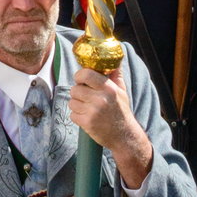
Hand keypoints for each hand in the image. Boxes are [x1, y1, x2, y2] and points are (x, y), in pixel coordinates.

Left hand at [69, 68, 152, 188]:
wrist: (125, 136)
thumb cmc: (121, 111)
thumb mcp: (121, 91)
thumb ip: (115, 75)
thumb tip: (113, 60)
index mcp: (108, 88)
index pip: (85, 74)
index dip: (79, 76)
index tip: (81, 80)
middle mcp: (100, 99)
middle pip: (75, 89)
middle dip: (78, 93)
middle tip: (86, 98)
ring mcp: (93, 112)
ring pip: (72, 102)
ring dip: (77, 105)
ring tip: (88, 109)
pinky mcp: (87, 123)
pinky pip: (72, 115)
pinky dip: (77, 117)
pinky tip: (87, 118)